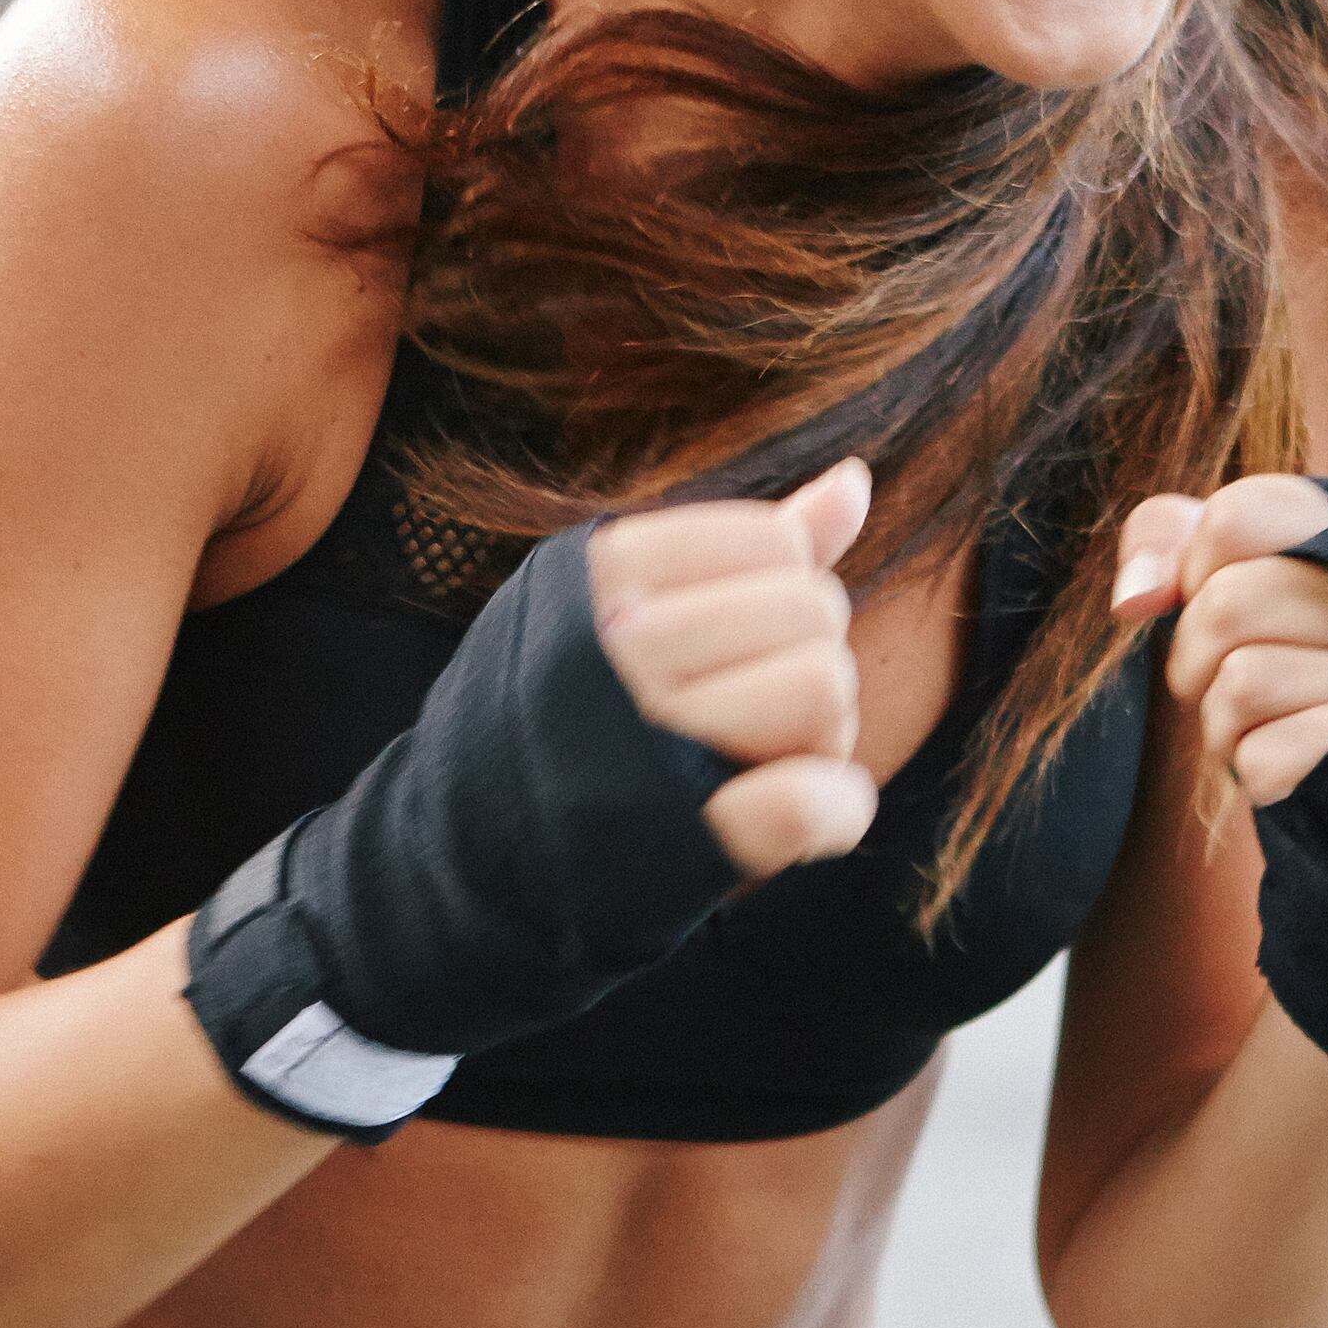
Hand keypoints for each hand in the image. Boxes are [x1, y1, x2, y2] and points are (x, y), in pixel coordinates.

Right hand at [588, 457, 879, 879]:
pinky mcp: (689, 841)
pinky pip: (810, 800)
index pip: (775, 543)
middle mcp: (622, 651)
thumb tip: (854, 482)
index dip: (781, 588)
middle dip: (805, 659)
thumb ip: (751, 542)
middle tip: (748, 706)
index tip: (730, 640)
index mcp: (603, 580)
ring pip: (823, 690)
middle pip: (814, 611)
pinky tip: (802, 807)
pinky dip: (832, 806)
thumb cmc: (570, 708)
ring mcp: (653, 747)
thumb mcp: (627, 602)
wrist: (473, 845)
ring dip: (819, 733)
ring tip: (754, 755)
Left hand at [1111, 473, 1327, 807]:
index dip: (1195, 566)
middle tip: (1234, 671)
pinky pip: (1265, 758)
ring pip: (1241, 685)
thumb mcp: (1223, 566)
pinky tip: (1290, 756)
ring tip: (1266, 718)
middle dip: (1196, 655)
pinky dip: (1255, 767)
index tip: (1213, 591)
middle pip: (1224, 608)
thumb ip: (1166, 539)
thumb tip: (1132, 599)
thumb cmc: (1282, 645)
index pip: (1234, 519)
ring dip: (1224, 720)